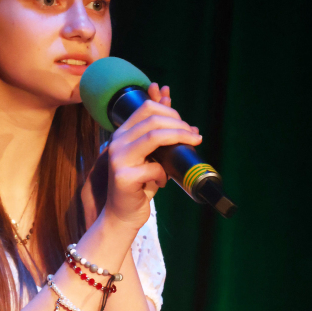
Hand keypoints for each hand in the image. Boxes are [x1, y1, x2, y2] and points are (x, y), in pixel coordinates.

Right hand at [80, 83, 200, 229]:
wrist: (122, 214)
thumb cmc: (139, 185)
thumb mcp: (149, 154)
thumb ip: (156, 129)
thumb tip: (167, 96)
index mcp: (121, 134)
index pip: (146, 108)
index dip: (170, 111)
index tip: (186, 125)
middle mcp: (116, 143)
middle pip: (152, 119)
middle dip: (179, 124)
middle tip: (194, 135)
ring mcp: (118, 159)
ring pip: (154, 137)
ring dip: (179, 138)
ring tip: (192, 144)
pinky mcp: (123, 177)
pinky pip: (155, 167)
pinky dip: (165, 174)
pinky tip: (163, 182)